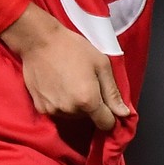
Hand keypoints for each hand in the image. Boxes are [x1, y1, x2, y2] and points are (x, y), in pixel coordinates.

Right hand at [0, 3, 131, 131]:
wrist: (39, 40)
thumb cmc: (73, 48)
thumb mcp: (101, 65)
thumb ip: (113, 92)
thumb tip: (124, 114)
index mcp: (88, 101)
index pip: (106, 123)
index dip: (110, 114)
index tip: (106, 102)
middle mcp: (70, 110)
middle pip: (89, 118)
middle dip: (91, 105)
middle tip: (84, 82)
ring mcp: (53, 111)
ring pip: (72, 115)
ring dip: (74, 105)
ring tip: (69, 82)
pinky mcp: (40, 108)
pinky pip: (57, 111)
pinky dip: (60, 102)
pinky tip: (57, 85)